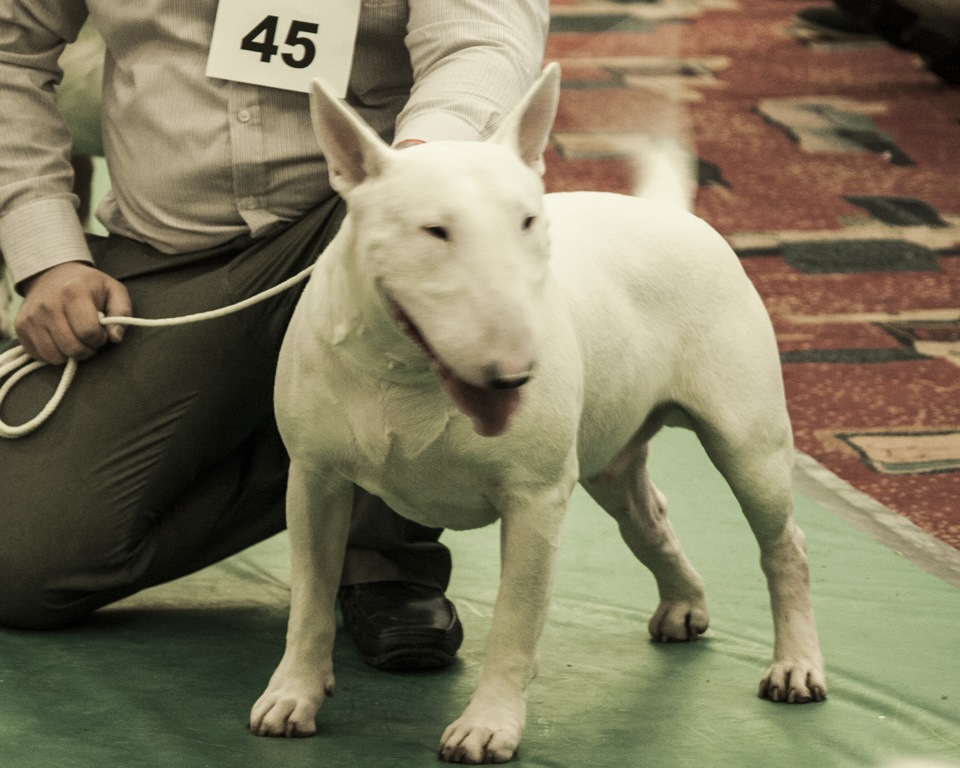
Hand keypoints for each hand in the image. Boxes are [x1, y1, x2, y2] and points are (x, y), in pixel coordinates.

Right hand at [15, 262, 132, 364]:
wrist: (53, 274)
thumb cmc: (89, 286)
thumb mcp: (114, 291)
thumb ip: (122, 313)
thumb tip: (116, 337)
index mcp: (73, 293)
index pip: (89, 332)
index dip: (100, 339)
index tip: (101, 332)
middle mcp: (48, 305)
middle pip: (72, 348)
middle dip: (87, 349)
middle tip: (89, 339)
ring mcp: (32, 316)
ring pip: (55, 356)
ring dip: (69, 354)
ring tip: (75, 339)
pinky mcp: (21, 326)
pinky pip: (39, 355)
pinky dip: (53, 354)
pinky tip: (60, 340)